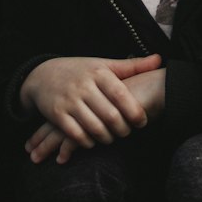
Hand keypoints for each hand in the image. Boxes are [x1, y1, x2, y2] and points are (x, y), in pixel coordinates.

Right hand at [20, 54, 161, 152]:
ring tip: (113, 137)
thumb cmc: (80, 71)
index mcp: (99, 73)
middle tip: (128, 132)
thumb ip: (131, 66)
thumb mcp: (104, 64)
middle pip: (110, 115)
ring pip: (95, 127)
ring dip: (107, 138)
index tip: (142, 122)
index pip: (121, 95)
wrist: (43, 75)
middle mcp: (84, 86)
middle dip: (123, 129)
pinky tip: (94, 141)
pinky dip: (88, 142)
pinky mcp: (57, 114)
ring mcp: (69, 100)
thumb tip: (159, 59)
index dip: (135, 112)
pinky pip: (76, 134)